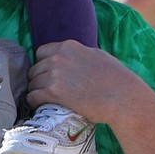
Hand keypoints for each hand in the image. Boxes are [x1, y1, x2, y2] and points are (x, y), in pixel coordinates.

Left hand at [26, 40, 154, 127]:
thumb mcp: (96, 56)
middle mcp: (58, 58)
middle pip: (35, 69)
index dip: (43, 65)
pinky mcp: (53, 92)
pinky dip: (34, 103)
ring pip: (32, 83)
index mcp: (68, 47)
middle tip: (45, 91)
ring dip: (36, 92)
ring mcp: (54, 74)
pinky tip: (41, 107)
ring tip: (43, 101)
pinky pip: (32, 97)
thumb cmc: (116, 79)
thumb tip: (74, 59)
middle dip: (38, 80)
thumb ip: (80, 55)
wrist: (122, 97)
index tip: (48, 75)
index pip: (41, 52)